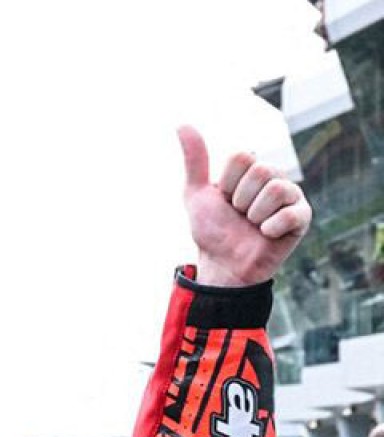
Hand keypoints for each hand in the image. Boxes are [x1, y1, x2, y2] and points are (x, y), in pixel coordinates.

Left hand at [178, 125, 310, 286]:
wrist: (222, 263)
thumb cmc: (212, 229)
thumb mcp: (196, 193)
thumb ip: (194, 160)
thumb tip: (182, 124)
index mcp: (251, 169)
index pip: (242, 156)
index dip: (227, 182)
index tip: (224, 198)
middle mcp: (274, 177)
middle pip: (262, 169)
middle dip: (241, 198)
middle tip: (239, 214)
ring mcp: (292, 197)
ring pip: (277, 188)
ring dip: (255, 214)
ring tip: (253, 224)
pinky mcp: (302, 218)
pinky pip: (291, 213)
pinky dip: (271, 228)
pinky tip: (266, 234)